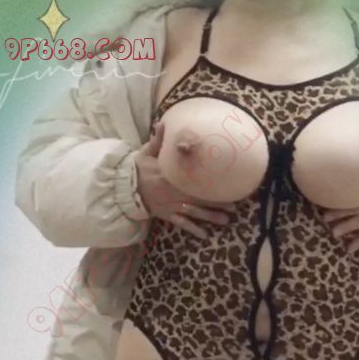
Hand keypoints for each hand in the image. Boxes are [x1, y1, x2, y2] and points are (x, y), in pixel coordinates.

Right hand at [134, 120, 237, 238]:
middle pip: (200, 197)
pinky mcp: (167, 215)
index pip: (194, 178)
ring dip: (210, 217)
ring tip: (226, 220)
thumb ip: (158, 141)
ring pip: (194, 212)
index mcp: (172, 175)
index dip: (210, 181)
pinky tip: (205, 235)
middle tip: (234, 206)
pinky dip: (193, 229)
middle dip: (217, 202)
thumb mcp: (147, 152)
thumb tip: (163, 124)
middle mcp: (175, 192)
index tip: (225, 182)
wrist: (124, 190)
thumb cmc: (138, 169)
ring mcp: (172, 205)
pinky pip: (182, 224)